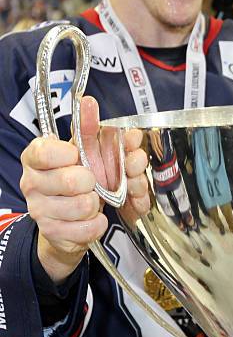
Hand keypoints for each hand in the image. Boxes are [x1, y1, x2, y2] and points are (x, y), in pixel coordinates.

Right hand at [20, 96, 146, 283]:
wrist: (66, 218)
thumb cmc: (74, 177)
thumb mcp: (82, 150)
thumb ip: (87, 127)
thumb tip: (89, 102)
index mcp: (35, 158)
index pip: (44, 152)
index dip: (66, 154)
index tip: (75, 155)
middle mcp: (32, 184)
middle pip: (72, 180)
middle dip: (92, 181)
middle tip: (91, 181)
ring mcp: (39, 210)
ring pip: (82, 206)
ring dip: (95, 203)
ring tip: (91, 199)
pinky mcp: (52, 233)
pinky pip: (86, 229)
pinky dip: (97, 223)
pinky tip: (93, 218)